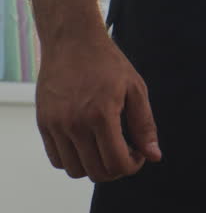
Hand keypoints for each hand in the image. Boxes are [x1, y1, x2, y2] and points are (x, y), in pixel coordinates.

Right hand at [36, 30, 161, 181]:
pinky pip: (57, 159)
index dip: (132, 166)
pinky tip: (86, 143)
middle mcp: (75, 123)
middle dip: (116, 169)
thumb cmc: (107, 62)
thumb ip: (145, 124)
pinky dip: (73, 159)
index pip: (117, 163)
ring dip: (93, 166)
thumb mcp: (135, 88)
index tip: (137, 153)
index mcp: (101, 115)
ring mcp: (56, 125)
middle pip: (96, 172)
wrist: (72, 40)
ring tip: (104, 147)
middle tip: (124, 150)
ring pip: (74, 170)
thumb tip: (154, 156)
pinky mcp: (43, 123)